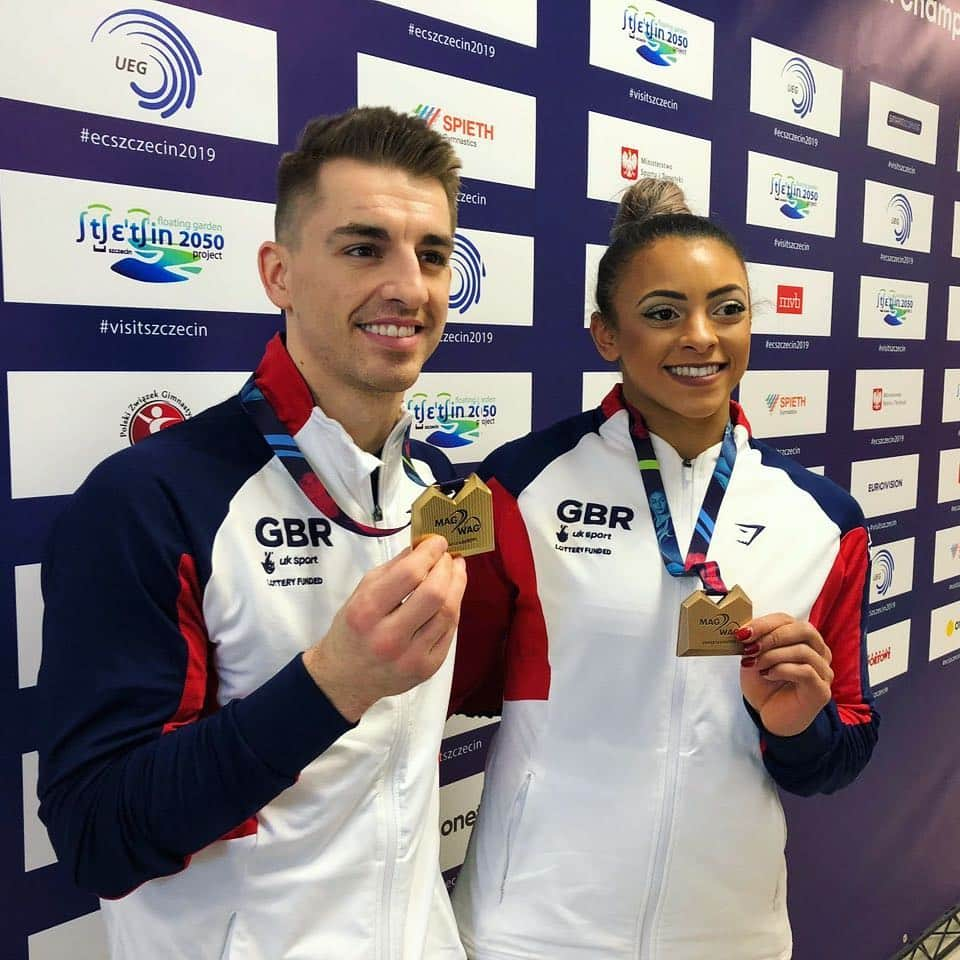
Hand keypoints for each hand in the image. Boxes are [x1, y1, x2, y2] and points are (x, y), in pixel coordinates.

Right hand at [302, 535, 466, 721]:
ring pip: (448, 613)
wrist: (345, 678)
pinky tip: (450, 597)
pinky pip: (450, 632)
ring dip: (456, 585)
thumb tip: (423, 547)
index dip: (429, 553)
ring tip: (454, 572)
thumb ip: (393, 568)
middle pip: (434, 594)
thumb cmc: (352, 630)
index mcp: (367, 612)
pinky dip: (453, 609)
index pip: (409, 574)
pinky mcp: (427, 669)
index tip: (437, 542)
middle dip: (446, 568)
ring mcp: (410, 657)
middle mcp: (388, 637)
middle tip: (447, 557)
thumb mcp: (361, 592)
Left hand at [737, 614, 833, 736]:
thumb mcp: (754, 659)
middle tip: (750, 647)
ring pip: (803, 651)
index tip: (742, 633)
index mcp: (802, 639)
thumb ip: (752, 643)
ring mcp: (823, 671)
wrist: (771, 717)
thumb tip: (743, 630)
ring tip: (755, 665)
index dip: (764, 623)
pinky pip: (805, 671)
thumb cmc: (765, 685)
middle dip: (772, 635)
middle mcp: (819, 652)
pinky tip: (767, 675)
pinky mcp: (821, 690)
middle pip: (804, 630)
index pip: (787, 620)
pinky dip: (782, 670)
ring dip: (773, 655)